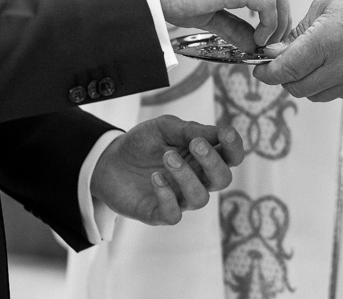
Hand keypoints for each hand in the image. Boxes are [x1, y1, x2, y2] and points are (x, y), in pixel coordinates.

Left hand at [90, 115, 244, 225]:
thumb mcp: (164, 127)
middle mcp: (197, 179)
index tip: (224, 132)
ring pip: (200, 198)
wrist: (108, 161)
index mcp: (203, 157)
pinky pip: (173, 214)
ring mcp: (179, 198)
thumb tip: (217, 132)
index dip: (234, 146)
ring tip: (167, 157)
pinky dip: (167, 196)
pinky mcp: (159, 213)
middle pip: (223, 179)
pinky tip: (155, 178)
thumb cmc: (142, 143)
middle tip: (195, 144)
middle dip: (213, 162)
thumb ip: (189, 129)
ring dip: (187, 176)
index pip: (231, 156)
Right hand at [139, 0, 290, 51]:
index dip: (273, 9)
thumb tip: (251, 45)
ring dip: (279, 20)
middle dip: (283, 15)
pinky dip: (270, 23)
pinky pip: (267, 3)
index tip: (267, 32)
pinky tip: (257, 39)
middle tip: (275, 40)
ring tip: (267, 42)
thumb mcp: (206, 14)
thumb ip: (232, 26)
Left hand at [253, 0, 342, 100]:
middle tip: (281, 62)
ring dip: (305, 82)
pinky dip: (327, 83)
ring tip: (311, 60)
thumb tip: (276, 52)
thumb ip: (298, 32)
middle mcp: (342, 67)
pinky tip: (333, 62)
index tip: (259, 70)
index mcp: (327, 42)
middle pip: (297, 88)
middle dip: (284, 77)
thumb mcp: (325, 3)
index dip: (266, 73)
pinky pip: (336, 93)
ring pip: (315, 95)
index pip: (286, 70)